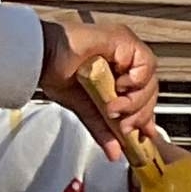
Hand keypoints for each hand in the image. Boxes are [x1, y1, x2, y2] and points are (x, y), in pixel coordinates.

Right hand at [38, 19, 158, 161]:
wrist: (41, 57)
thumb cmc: (54, 72)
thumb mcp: (85, 108)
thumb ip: (103, 128)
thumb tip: (115, 152)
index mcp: (117, 71)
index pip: (143, 95)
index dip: (146, 116)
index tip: (143, 135)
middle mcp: (124, 58)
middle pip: (149, 89)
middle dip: (140, 113)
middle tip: (123, 126)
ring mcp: (126, 47)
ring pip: (149, 79)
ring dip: (135, 101)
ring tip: (114, 108)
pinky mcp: (124, 39)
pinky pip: (145, 62)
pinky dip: (137, 79)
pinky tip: (120, 86)